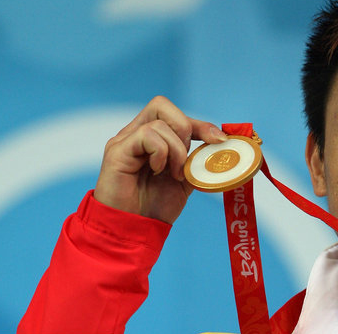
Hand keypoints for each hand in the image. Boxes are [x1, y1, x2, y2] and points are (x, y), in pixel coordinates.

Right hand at [94, 96, 227, 223]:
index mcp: (151, 139)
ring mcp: (124, 141)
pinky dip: (161, 153)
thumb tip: (220, 146)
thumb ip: (197, 162)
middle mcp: (135, 134)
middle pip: (162, 105)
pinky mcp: (117, 150)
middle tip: (186, 160)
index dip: (200, 124)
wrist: (133, 231)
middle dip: (185, 129)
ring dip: (175, 150)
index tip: (219, 140)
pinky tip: (158, 172)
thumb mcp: (185, 181)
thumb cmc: (154, 208)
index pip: (175, 116)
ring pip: (159, 123)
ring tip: (173, 174)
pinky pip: (147, 135)